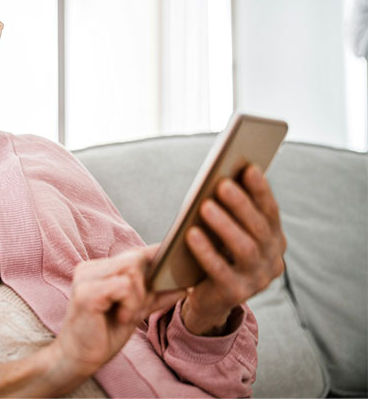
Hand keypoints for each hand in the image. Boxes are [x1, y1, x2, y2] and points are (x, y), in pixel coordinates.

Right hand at [53, 246, 185, 380]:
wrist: (79, 359)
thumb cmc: (104, 334)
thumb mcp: (136, 310)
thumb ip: (155, 294)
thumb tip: (187, 284)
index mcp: (99, 268)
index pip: (135, 253)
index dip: (156, 262)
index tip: (173, 277)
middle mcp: (90, 267)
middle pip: (135, 257)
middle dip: (147, 284)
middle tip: (138, 309)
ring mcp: (86, 277)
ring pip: (131, 269)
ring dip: (138, 297)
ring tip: (126, 315)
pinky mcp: (86, 292)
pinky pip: (123, 286)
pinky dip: (130, 304)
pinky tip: (121, 318)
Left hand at [182, 164, 286, 335]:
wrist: (208, 298)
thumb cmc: (217, 254)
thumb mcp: (227, 232)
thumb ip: (232, 212)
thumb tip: (223, 176)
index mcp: (275, 241)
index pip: (271, 212)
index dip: (261, 190)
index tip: (249, 167)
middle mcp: (272, 261)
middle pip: (259, 229)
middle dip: (241, 205)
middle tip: (222, 184)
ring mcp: (257, 280)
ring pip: (244, 249)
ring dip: (225, 225)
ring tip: (204, 206)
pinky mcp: (236, 294)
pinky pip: (220, 271)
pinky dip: (206, 251)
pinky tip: (191, 234)